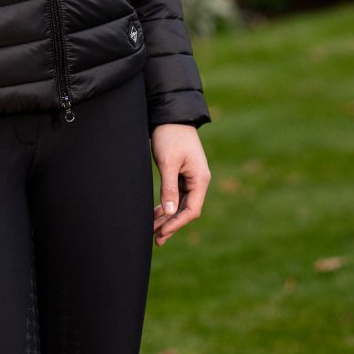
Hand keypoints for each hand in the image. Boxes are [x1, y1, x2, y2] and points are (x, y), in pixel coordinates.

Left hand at [150, 124, 210, 246]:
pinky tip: (157, 213)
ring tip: (153, 230)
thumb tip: (171, 212)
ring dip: (168, 216)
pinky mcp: (183, 173)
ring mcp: (191, 177)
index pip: (192, 210)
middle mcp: (199, 180)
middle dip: (171, 224)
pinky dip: (168, 205)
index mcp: (200, 178)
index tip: (162, 233)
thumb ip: (169, 188)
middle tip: (155, 238)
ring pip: (181, 204)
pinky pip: (177, 195)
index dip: (177, 223)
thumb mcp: (168, 162)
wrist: (170, 115)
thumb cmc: (170, 135)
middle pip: (187, 209)